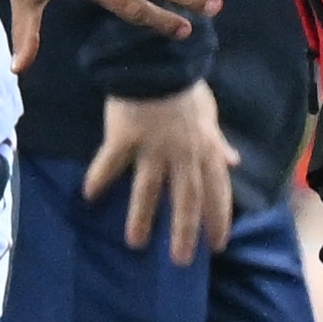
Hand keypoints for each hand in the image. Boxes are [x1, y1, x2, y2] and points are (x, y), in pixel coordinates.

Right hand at [86, 81, 239, 265]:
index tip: (218, 245)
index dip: (219, 219)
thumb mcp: (210, 115)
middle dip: (186, 231)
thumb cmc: (185, 87)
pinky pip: (111, 161)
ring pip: (149, 189)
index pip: (217, 192)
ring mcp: (153, 148)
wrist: (159, 61)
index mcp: (205, 149)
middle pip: (187, 199)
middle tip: (182, 261)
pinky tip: (88, 196)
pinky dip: (100, 177)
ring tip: (136, 243)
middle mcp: (183, 154)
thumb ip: (218, 142)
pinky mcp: (125, 137)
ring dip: (143, 217)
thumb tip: (234, 161)